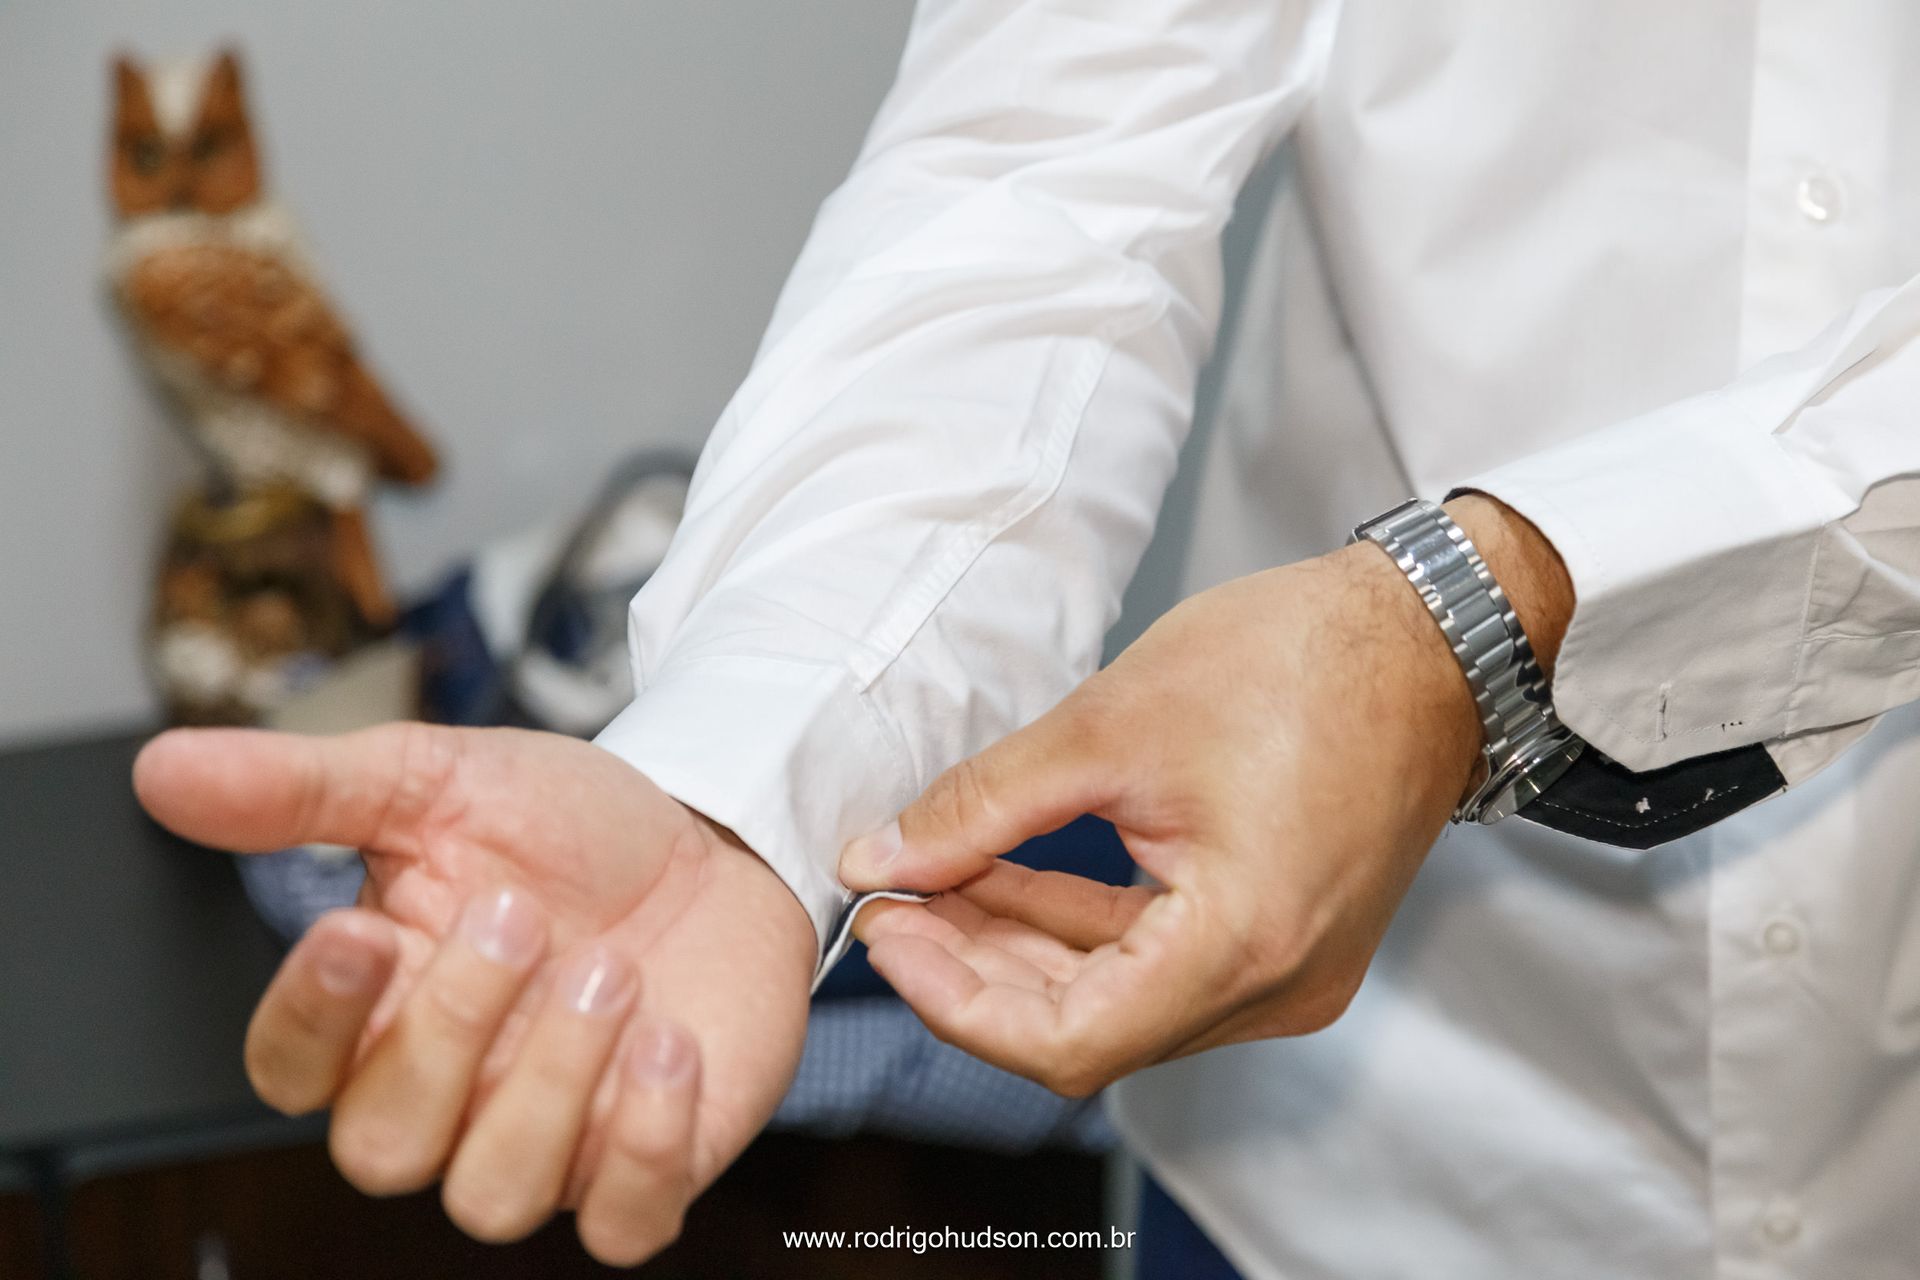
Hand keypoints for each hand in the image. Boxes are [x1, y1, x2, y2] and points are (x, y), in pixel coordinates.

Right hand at [134, 723, 814, 1264]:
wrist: (720, 839)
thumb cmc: (571, 829)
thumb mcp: (439, 782)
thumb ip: (306, 789)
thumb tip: (164, 769)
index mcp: (384, 1010)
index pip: (291, 1070)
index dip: (310, 1019)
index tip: (359, 933)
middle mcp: (454, 1095)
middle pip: (384, 1148)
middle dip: (449, 1032)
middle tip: (519, 919)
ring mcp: (552, 1142)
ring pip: (495, 1196)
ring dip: (552, 1082)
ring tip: (611, 969)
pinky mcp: (648, 1163)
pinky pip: (623, 1224)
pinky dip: (644, 1146)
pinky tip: (670, 1043)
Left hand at [838, 496, 1571, 1095]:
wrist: (1429, 634)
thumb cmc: (1300, 659)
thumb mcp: (1110, 725)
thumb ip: (982, 805)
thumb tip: (884, 858)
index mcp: (1243, 947)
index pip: (1066, 1041)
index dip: (955, 999)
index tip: (885, 932)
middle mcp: (1277, 988)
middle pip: (1088, 1028)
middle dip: (974, 970)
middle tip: (892, 900)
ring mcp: (1289, 972)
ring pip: (1119, 998)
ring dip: (1022, 946)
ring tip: (934, 878)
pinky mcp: (1286, 939)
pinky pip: (1161, 962)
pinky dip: (1082, 926)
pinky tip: (1008, 874)